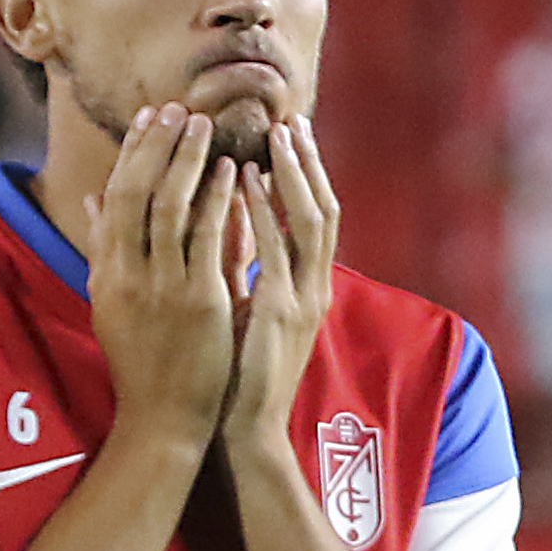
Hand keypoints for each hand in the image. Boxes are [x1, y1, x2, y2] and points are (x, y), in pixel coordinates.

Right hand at [88, 102, 239, 450]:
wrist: (164, 419)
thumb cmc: (141, 362)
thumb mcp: (109, 302)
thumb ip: (104, 248)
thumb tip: (91, 196)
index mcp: (106, 272)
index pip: (114, 196)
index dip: (132, 154)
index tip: (148, 118)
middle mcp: (128, 275)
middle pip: (138, 193)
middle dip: (158, 146)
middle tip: (177, 108)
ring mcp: (164, 287)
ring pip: (172, 207)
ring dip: (188, 160)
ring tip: (204, 125)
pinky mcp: (201, 301)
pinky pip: (210, 237)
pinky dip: (219, 199)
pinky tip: (233, 170)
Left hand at [223, 117, 341, 453]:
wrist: (242, 432)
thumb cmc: (235, 374)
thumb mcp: (240, 306)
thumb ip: (240, 260)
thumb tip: (227, 217)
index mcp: (306, 287)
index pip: (315, 217)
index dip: (305, 175)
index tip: (290, 134)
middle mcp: (314, 288)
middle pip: (324, 209)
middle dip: (309, 164)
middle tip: (294, 118)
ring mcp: (303, 300)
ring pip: (313, 221)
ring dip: (295, 175)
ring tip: (278, 133)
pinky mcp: (280, 313)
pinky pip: (277, 250)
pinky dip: (266, 211)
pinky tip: (249, 181)